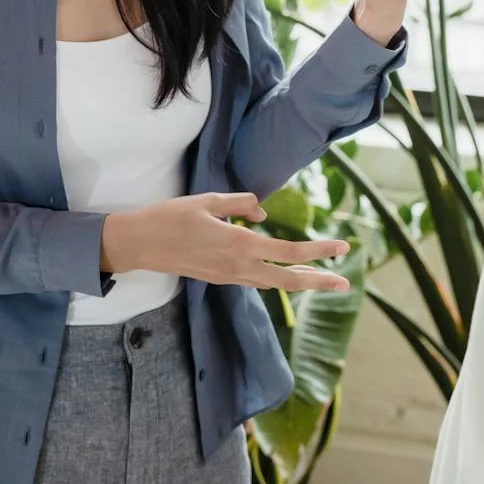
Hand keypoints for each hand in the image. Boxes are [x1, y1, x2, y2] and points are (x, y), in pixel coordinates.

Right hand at [100, 192, 350, 291]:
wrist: (138, 245)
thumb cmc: (170, 217)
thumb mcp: (208, 199)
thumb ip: (241, 203)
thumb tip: (263, 212)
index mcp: (239, 245)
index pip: (289, 251)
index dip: (320, 251)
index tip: (343, 248)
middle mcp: (239, 267)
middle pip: (288, 279)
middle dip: (319, 281)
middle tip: (345, 284)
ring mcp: (229, 277)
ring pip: (274, 283)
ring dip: (299, 282)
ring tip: (323, 280)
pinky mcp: (219, 278)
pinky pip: (256, 281)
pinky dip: (277, 278)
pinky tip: (286, 274)